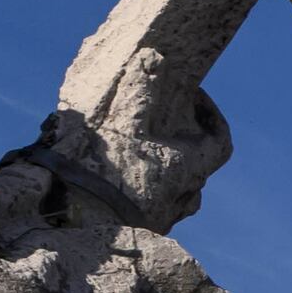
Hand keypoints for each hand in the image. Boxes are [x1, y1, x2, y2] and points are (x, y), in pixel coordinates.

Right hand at [19, 46, 231, 232]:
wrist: (70, 227)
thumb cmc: (100, 175)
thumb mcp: (120, 124)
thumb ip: (139, 91)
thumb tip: (152, 57)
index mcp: (186, 171)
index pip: (221, 142)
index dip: (213, 115)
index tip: (194, 96)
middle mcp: (180, 200)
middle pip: (198, 168)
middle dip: (184, 141)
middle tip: (160, 121)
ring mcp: (160, 221)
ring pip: (179, 193)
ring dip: (168, 171)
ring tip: (138, 150)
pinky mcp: (137, 235)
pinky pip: (154, 209)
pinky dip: (146, 191)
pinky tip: (116, 179)